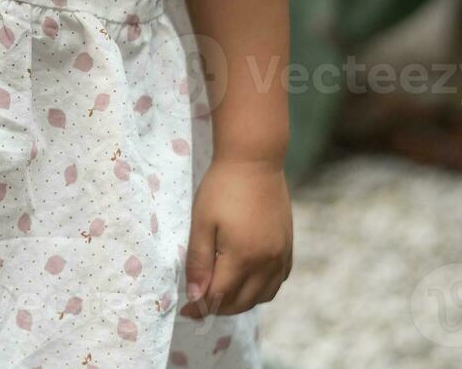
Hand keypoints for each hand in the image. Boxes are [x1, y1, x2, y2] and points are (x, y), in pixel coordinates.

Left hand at [179, 156, 293, 317]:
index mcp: (243, 256)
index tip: (185, 311)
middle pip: (243, 302)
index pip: (220, 296)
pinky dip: (260, 290)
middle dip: (219, 308)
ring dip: (241, 301)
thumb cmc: (221, 188)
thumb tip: (195, 296)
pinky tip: (245, 280)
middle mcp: (267, 262)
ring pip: (263, 296)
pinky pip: (277, 282)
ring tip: (220, 293)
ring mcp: (281, 255)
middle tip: (198, 304)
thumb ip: (198, 261)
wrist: (255, 161)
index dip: (201, 307)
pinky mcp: (288, 247)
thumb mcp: (202, 222)